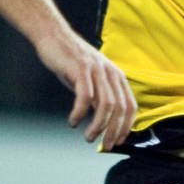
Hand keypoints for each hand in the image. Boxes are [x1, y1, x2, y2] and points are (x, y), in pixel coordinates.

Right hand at [36, 30, 135, 150]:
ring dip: (97, 126)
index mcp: (116, 76)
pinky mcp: (80, 69)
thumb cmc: (71, 61)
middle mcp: (110, 72)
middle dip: (113, 132)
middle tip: (104, 146)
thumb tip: (104, 123)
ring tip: (87, 137)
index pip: (130, 106)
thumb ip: (100, 97)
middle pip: (119, 109)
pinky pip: (85, 97)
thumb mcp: (91, 80)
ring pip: (105, 106)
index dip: (126, 126)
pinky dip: (79, 113)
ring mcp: (96, 70)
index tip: (118, 141)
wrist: (53, 37)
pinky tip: (73, 121)